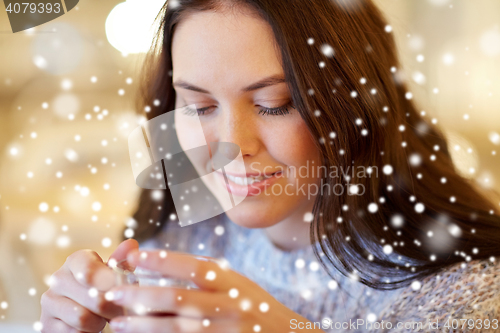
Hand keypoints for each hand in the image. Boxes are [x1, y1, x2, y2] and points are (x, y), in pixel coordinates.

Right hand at [40, 239, 138, 331]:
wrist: (83, 310)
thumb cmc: (102, 287)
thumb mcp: (113, 273)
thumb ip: (122, 261)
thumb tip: (131, 244)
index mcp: (76, 261)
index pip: (89, 271)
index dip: (109, 284)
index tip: (121, 290)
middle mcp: (58, 278)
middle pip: (93, 298)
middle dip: (112, 308)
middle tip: (120, 310)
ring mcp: (49, 301)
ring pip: (82, 318)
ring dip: (100, 322)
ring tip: (104, 317)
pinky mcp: (46, 324)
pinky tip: (90, 326)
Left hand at [107, 249, 323, 331]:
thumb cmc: (255, 307)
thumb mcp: (238, 283)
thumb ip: (208, 273)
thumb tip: (163, 260)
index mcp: (232, 282)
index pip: (194, 266)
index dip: (163, 260)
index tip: (135, 257)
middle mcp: (229, 304)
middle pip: (177, 297)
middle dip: (141, 294)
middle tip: (111, 291)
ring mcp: (225, 329)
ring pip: (175, 326)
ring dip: (142, 323)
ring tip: (116, 321)